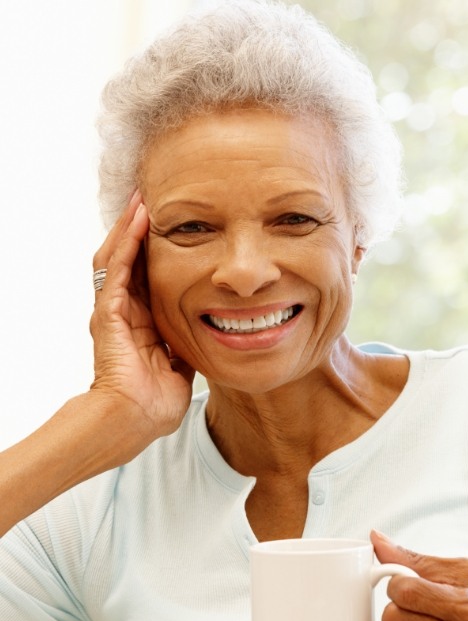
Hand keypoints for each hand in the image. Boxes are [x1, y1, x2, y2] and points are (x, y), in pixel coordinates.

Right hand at [90, 192, 193, 441]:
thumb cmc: (154, 403)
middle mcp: (123, 312)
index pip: (146, 277)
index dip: (156, 253)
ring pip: (118, 257)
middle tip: (153, 201)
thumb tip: (206, 339)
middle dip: (140, 231)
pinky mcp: (108, 313)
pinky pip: (116, 270)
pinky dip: (127, 244)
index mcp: (140, 324)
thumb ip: (186, 348)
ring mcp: (113, 311)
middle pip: (129, 260)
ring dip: (130, 228)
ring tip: (142, 200)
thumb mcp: (179, 367)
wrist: (135, 420)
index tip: (172, 229)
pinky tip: (138, 222)